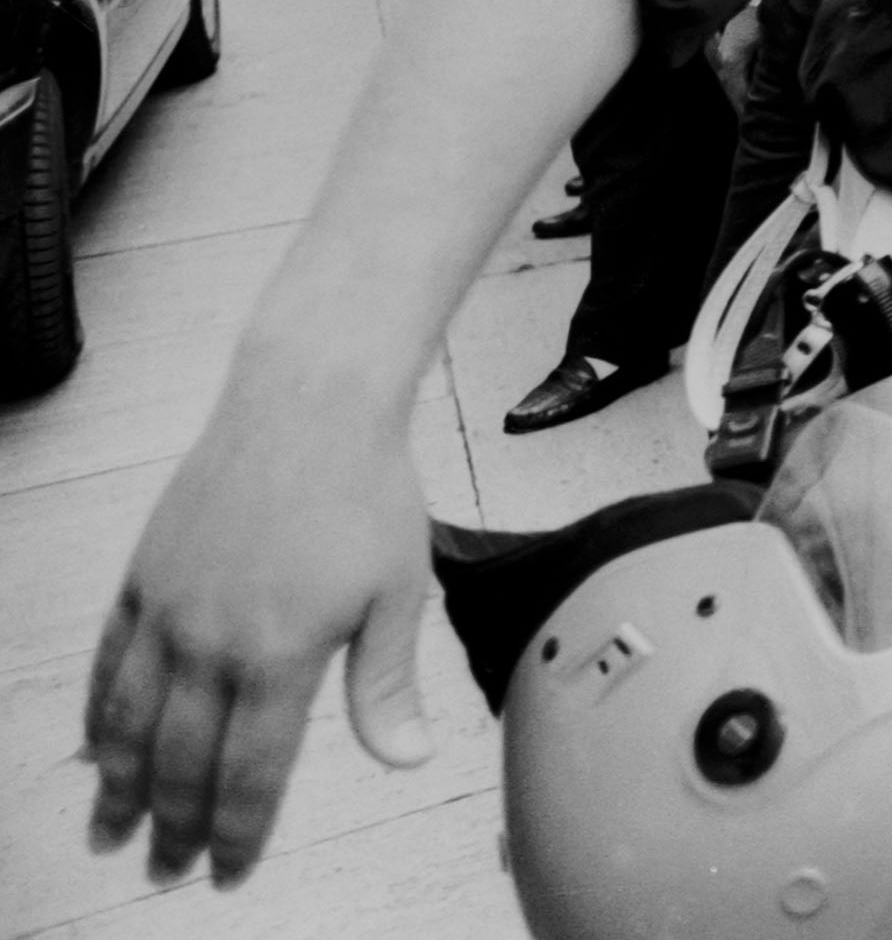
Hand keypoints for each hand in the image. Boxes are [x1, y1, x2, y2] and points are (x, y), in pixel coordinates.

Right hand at [85, 389, 434, 887]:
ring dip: (118, 790)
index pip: (251, 775)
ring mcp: (168, 611)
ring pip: (129, 726)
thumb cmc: (367, 492)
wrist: (309, 406)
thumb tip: (404, 760)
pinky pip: (109, 666)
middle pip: (182, 764)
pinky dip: (99, 719)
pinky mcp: (142, 579)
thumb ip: (387, 685)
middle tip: (166, 872)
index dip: (237, 834)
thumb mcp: (400, 591)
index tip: (226, 874)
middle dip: (173, 828)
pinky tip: (99, 751)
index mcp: (282, 656)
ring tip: (110, 836)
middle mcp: (213, 643)